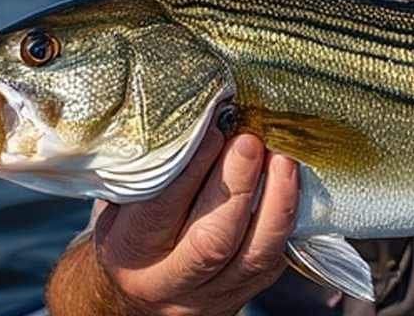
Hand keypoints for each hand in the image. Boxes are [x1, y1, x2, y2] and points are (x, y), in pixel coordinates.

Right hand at [92, 130, 298, 315]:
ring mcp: (211, 295)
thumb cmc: (132, 233)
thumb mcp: (122, 204)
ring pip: (253, 256)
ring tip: (283, 159)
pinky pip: (274, 260)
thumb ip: (148, 171)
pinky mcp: (244, 293)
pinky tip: (291, 185)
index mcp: (129, 253)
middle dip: (237, 184)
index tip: (212, 128)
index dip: (191, 168)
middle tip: (250, 140)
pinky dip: (287, 219)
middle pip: (212, 241)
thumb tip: (186, 116)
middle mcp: (168, 282)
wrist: (138, 297)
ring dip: (276, 203)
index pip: (160, 212)